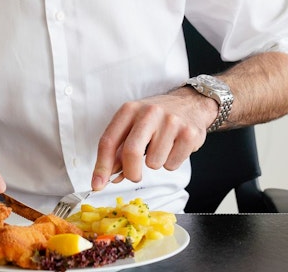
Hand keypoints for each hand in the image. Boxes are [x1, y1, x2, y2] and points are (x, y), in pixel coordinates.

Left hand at [91, 88, 214, 189]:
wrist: (190, 103)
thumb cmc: (156, 118)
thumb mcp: (133, 125)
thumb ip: (119, 151)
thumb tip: (108, 177)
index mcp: (129, 110)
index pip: (109, 141)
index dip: (101, 166)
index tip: (97, 185)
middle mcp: (149, 112)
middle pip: (131, 152)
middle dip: (130, 173)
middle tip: (134, 176)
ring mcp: (171, 122)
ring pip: (154, 163)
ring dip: (155, 164)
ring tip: (161, 149)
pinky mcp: (189, 134)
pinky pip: (172, 165)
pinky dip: (171, 163)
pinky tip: (174, 148)